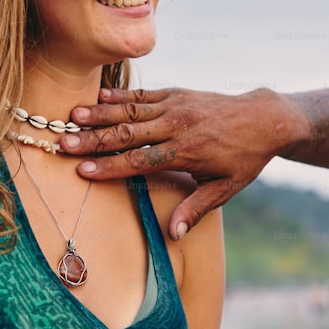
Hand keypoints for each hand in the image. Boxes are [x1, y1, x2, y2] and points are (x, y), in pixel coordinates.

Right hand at [62, 87, 295, 238]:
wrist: (265, 119)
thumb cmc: (244, 159)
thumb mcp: (225, 189)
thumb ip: (195, 209)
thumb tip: (172, 234)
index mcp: (187, 152)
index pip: (141, 161)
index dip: (111, 167)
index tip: (84, 171)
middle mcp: (178, 127)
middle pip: (129, 135)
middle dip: (94, 140)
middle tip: (64, 144)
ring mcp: (176, 107)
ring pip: (132, 111)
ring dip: (101, 113)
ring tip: (72, 115)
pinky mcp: (177, 93)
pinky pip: (144, 94)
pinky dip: (120, 95)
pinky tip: (97, 96)